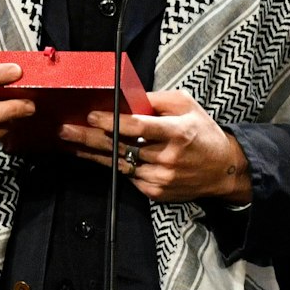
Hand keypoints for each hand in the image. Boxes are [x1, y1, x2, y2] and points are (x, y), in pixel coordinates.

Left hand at [59, 90, 251, 204]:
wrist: (223, 169)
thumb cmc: (204, 133)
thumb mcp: (188, 106)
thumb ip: (157, 100)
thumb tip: (127, 97)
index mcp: (177, 132)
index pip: (137, 127)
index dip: (111, 122)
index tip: (92, 116)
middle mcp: (168, 157)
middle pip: (120, 147)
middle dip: (89, 138)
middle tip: (66, 131)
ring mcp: (161, 177)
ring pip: (119, 164)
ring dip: (94, 154)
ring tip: (74, 143)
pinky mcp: (157, 191)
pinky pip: (128, 177)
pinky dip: (115, 166)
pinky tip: (98, 158)